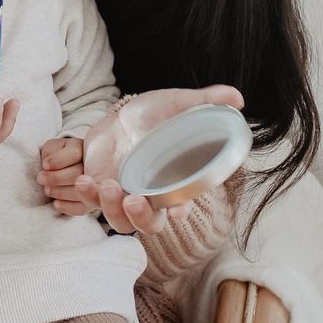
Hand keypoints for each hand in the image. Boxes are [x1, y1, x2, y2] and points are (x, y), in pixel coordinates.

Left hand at [36, 136, 89, 216]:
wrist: (61, 169)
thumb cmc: (54, 156)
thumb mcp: (51, 149)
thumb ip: (50, 153)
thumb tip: (48, 166)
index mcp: (82, 148)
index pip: (74, 153)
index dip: (57, 161)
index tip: (44, 165)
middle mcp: (92, 165)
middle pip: (78, 173)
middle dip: (56, 178)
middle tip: (41, 179)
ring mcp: (94, 184)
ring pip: (82, 191)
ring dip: (60, 192)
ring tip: (47, 190)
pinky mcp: (91, 201)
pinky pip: (82, 208)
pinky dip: (67, 207)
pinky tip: (56, 204)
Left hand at [75, 86, 243, 234]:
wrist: (124, 115)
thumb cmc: (157, 114)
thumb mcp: (179, 103)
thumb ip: (206, 101)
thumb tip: (236, 99)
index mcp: (175, 181)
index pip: (182, 203)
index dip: (181, 209)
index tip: (177, 210)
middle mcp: (152, 195)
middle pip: (150, 224)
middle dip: (142, 219)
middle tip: (133, 200)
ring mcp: (125, 195)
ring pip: (120, 220)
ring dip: (111, 209)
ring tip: (105, 185)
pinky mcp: (102, 189)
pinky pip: (93, 203)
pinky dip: (87, 196)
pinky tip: (85, 179)